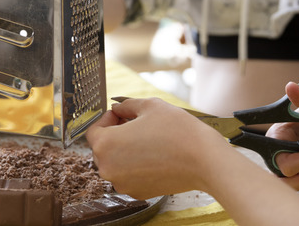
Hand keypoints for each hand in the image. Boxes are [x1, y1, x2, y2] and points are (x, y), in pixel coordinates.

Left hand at [85, 98, 228, 199]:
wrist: (204, 160)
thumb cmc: (177, 131)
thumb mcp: (149, 106)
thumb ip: (126, 105)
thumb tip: (117, 108)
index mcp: (106, 145)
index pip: (93, 130)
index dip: (106, 119)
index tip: (120, 114)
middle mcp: (109, 168)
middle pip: (103, 148)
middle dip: (115, 133)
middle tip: (134, 123)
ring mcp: (122, 183)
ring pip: (116, 162)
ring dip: (125, 149)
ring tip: (146, 138)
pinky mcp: (138, 192)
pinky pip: (129, 175)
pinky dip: (136, 165)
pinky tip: (153, 153)